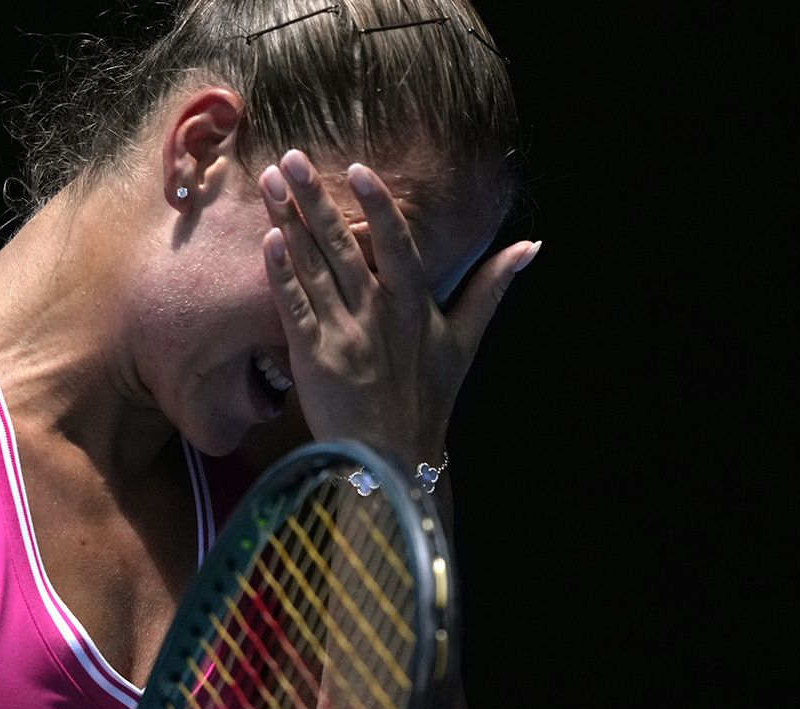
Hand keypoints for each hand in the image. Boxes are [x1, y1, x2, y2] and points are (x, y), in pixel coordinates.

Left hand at [259, 149, 539, 465]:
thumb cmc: (429, 399)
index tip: (358, 168)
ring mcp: (344, 334)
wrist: (392, 459)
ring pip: (313, 268)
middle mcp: (379, 313)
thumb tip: (532, 246)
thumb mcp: (466, 342)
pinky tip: (267, 242)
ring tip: (269, 183)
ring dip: (289, 222)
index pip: (396, 243)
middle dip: (315, 198)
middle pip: (342, 245)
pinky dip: (281, 276)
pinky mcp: (312, 358)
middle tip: (290, 158)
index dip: (377, 205)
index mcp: (414, 305)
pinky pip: (293, 309)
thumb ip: (492, 288)